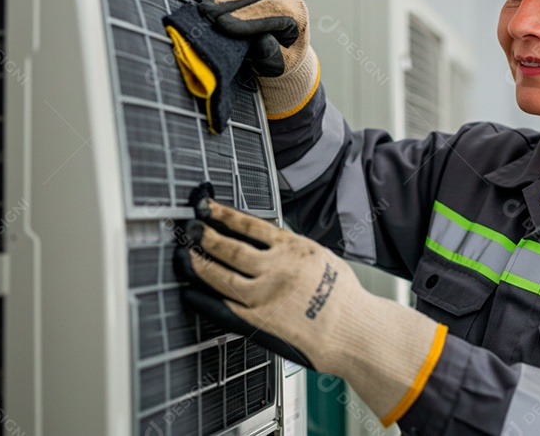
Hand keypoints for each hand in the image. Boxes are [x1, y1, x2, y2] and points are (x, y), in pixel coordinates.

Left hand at [175, 198, 447, 424]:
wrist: (353, 330)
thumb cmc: (345, 297)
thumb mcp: (323, 257)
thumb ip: (294, 249)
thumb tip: (273, 240)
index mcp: (294, 249)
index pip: (251, 225)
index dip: (225, 214)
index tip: (209, 208)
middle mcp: (276, 268)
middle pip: (231, 247)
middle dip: (206, 236)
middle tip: (190, 228)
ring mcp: (265, 295)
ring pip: (222, 275)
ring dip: (200, 263)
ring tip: (186, 254)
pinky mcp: (258, 320)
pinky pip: (224, 306)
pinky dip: (204, 298)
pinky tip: (191, 290)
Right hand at [199, 0, 309, 78]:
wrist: (282, 46)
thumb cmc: (280, 56)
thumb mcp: (280, 64)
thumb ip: (271, 55)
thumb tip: (262, 41)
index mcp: (296, 12)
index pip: (271, 10)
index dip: (244, 17)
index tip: (223, 25)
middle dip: (227, 4)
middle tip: (205, 16)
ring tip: (204, 11)